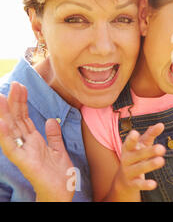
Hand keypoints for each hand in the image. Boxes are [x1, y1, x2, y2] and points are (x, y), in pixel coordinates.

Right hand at [0, 82, 73, 201]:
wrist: (61, 193)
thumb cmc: (58, 174)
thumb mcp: (58, 150)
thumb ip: (53, 135)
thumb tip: (50, 120)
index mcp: (33, 140)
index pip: (24, 118)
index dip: (22, 102)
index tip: (21, 87)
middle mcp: (26, 145)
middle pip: (17, 120)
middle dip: (15, 102)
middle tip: (15, 84)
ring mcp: (24, 153)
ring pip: (12, 131)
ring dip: (6, 114)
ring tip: (1, 98)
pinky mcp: (24, 163)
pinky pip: (13, 148)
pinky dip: (7, 136)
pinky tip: (3, 123)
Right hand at [112, 123, 165, 198]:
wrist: (124, 180)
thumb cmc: (136, 156)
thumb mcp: (142, 145)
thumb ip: (150, 134)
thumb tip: (161, 124)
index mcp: (128, 149)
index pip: (129, 143)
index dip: (131, 139)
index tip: (135, 133)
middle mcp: (126, 160)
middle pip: (137, 155)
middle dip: (149, 151)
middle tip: (161, 148)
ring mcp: (128, 172)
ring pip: (139, 168)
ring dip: (150, 165)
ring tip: (161, 161)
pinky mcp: (132, 184)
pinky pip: (138, 184)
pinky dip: (145, 184)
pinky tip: (153, 184)